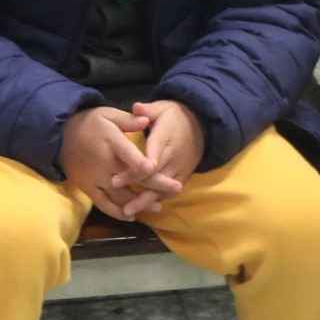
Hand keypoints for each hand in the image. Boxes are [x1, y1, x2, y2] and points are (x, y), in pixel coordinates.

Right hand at [59, 107, 155, 220]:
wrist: (60, 136)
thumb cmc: (90, 123)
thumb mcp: (108, 114)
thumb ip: (128, 120)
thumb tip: (146, 120)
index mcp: (111, 144)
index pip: (131, 158)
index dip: (145, 166)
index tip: (160, 169)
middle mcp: (104, 165)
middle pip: (132, 179)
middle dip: (155, 185)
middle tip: (177, 188)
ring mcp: (95, 179)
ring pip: (120, 196)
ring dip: (139, 203)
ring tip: (159, 206)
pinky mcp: (87, 188)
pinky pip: (103, 204)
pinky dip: (117, 212)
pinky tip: (132, 216)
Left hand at [108, 99, 204, 216]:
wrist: (203, 125)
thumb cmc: (176, 117)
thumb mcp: (163, 108)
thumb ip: (148, 110)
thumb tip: (135, 107)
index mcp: (166, 139)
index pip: (150, 158)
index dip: (135, 170)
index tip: (116, 179)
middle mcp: (174, 157)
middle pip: (155, 177)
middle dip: (136, 189)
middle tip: (118, 202)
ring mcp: (180, 168)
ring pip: (162, 188)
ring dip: (145, 201)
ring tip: (127, 211)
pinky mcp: (183, 176)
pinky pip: (169, 191)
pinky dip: (156, 200)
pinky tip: (141, 209)